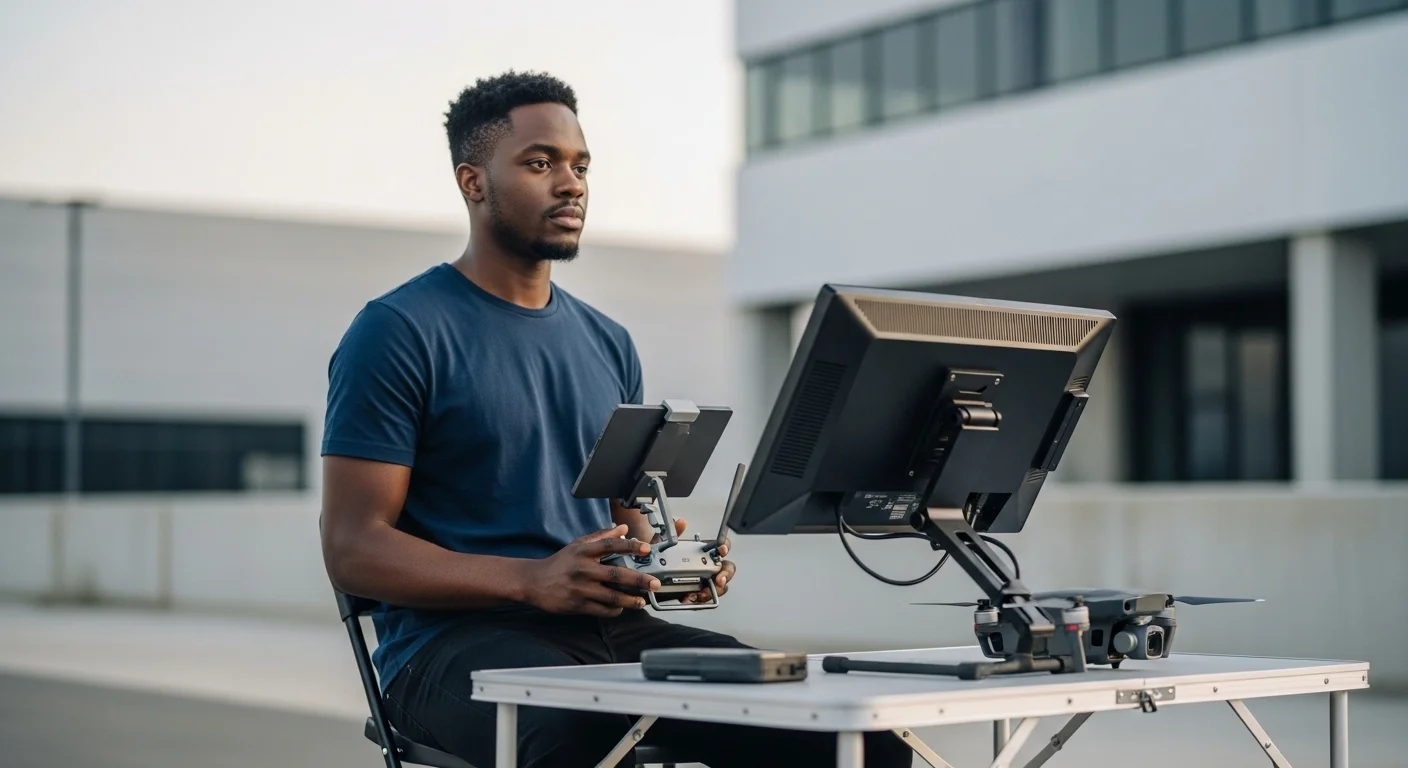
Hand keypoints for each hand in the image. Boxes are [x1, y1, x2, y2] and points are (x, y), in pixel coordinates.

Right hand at [522, 525, 660, 616]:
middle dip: (638, 580)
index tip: (645, 548)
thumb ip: (601, 537)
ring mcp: (581, 589)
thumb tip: (622, 528)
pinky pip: (601, 610)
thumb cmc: (559, 563)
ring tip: (642, 601)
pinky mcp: (577, 605)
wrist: (534, 582)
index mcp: (584, 552)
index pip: (610, 546)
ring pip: (611, 596)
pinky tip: (622, 608)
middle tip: (654, 583)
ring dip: (630, 600)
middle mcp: (583, 569)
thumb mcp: (578, 545)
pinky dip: (614, 610)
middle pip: (616, 574)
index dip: (629, 546)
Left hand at [664, 518, 734, 605]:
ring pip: (720, 587)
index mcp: (705, 552)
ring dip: (713, 591)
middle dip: (725, 574)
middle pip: (727, 569)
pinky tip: (689, 598)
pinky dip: (699, 600)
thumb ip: (673, 533)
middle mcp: (710, 567)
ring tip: (700, 593)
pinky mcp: (700, 594)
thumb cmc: (663, 560)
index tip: (721, 550)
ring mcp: (706, 581)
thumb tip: (680, 523)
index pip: (721, 547)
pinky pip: (706, 599)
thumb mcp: (664, 545)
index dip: (725, 547)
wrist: (651, 578)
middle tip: (718, 580)